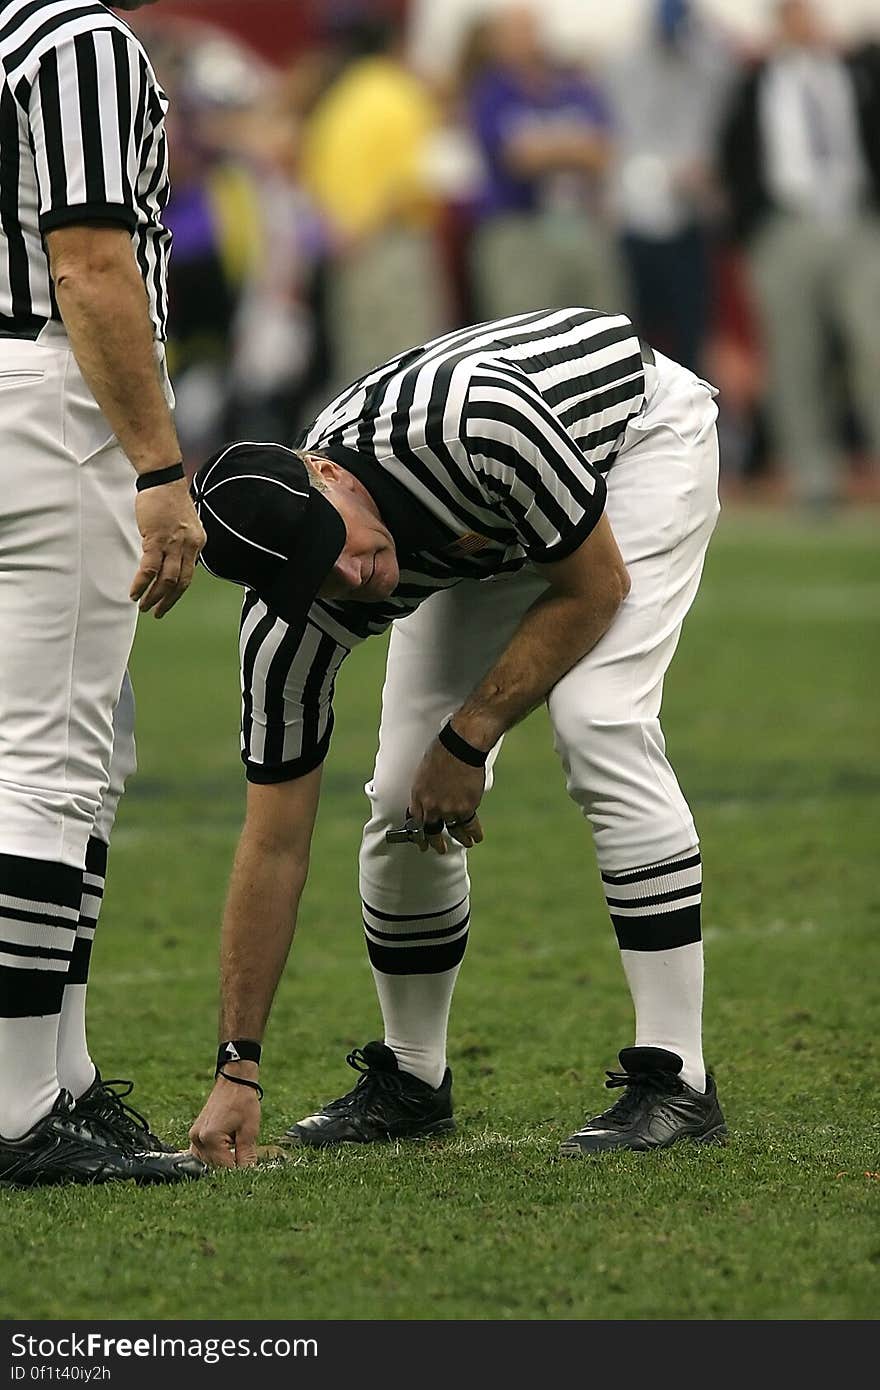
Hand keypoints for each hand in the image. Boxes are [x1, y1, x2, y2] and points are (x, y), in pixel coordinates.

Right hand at [131, 478, 205, 617]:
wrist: (163, 479)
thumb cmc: (168, 499)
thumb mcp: (184, 525)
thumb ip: (181, 543)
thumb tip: (172, 560)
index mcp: (197, 543)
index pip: (189, 575)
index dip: (177, 592)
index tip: (167, 602)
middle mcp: (189, 546)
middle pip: (181, 582)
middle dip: (167, 600)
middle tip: (156, 611)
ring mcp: (173, 543)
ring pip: (166, 579)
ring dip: (154, 596)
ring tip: (143, 605)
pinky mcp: (157, 539)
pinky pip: (150, 568)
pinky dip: (142, 583)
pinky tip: (134, 592)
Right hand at [189, 1075, 260, 1167]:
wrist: (234, 1081)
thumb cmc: (242, 1101)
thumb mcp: (249, 1130)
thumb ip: (247, 1155)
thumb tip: (248, 1173)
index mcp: (210, 1138)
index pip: (224, 1167)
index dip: (238, 1172)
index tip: (249, 1173)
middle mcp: (197, 1139)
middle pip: (214, 1167)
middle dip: (230, 1167)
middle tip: (245, 1160)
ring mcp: (193, 1137)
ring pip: (207, 1162)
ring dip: (222, 1162)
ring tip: (236, 1151)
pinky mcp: (194, 1134)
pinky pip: (202, 1154)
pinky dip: (214, 1155)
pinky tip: (226, 1150)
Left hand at [409, 739, 485, 855]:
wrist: (460, 746)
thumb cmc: (442, 752)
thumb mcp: (423, 772)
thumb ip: (424, 791)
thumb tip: (427, 802)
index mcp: (418, 796)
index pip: (416, 822)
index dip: (419, 834)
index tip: (421, 842)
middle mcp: (432, 807)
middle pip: (431, 832)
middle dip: (435, 843)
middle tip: (439, 848)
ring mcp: (449, 809)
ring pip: (454, 831)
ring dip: (460, 839)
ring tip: (465, 843)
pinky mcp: (467, 808)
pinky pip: (470, 825)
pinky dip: (475, 832)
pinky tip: (476, 836)